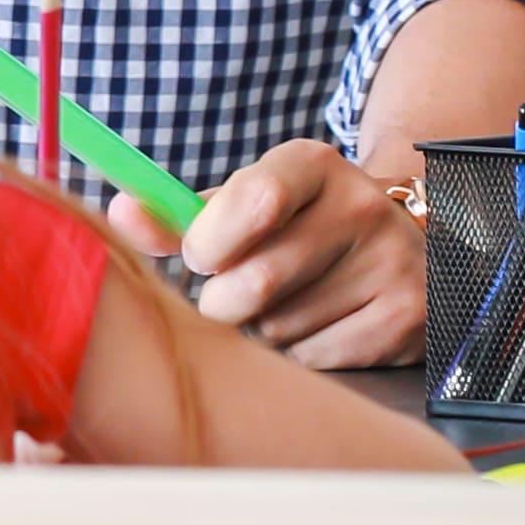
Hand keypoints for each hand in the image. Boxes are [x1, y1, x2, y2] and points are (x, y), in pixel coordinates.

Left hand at [116, 142, 423, 366]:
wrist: (405, 245)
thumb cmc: (301, 225)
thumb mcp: (252, 204)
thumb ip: (182, 215)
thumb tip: (118, 215)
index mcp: (314, 165)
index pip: (254, 200)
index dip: (209, 242)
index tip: (200, 258)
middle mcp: (361, 207)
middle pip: (255, 283)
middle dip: (224, 303)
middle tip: (235, 294)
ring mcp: (390, 263)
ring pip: (280, 330)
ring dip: (265, 330)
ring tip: (292, 302)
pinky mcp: (405, 318)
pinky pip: (315, 359)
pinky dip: (301, 354)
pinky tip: (323, 324)